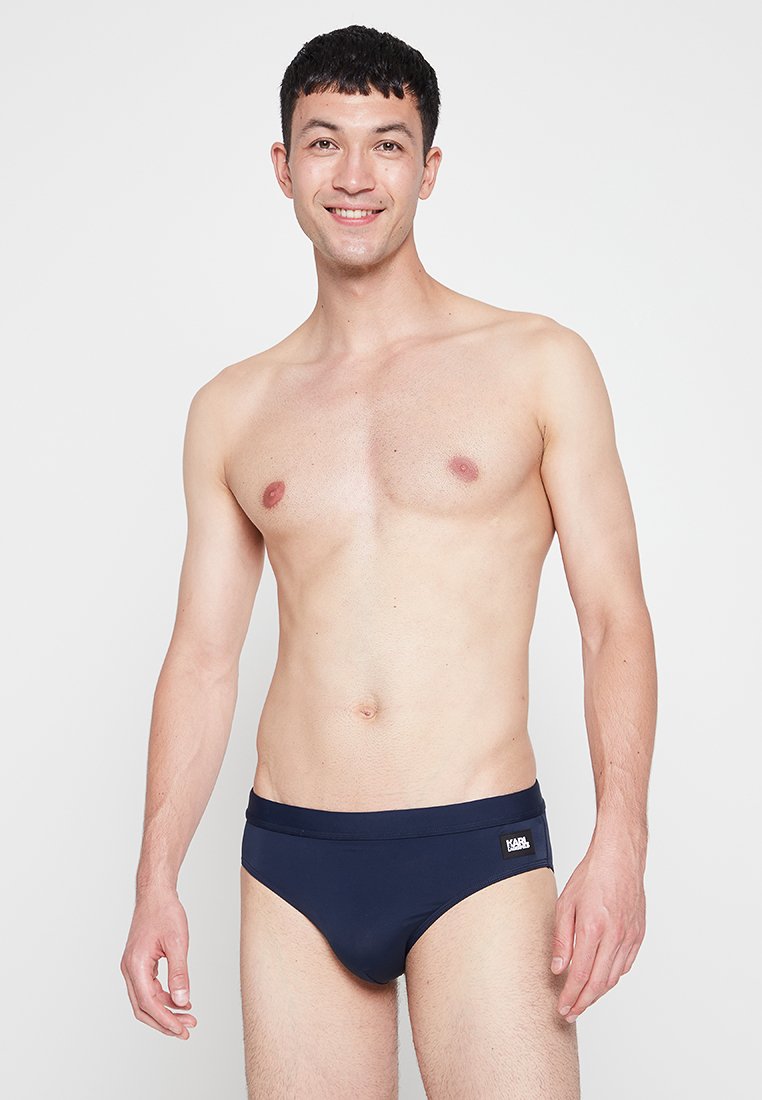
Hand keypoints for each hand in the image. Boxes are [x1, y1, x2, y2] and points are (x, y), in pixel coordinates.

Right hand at [120, 887, 197, 1037]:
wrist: (156, 893)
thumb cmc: (165, 912)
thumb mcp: (178, 943)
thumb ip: (179, 974)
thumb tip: (182, 1002)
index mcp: (135, 965)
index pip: (148, 1003)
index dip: (165, 1020)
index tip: (182, 1030)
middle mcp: (129, 969)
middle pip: (142, 1007)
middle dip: (164, 1022)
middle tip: (186, 1030)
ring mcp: (132, 966)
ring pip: (145, 1000)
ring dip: (165, 1011)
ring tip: (188, 1017)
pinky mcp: (139, 963)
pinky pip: (148, 988)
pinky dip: (163, 998)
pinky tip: (181, 1000)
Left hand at [550, 836, 645, 1023]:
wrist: (619, 858)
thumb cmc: (591, 876)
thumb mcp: (565, 904)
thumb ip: (562, 938)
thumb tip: (559, 968)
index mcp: (593, 928)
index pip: (580, 974)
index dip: (571, 996)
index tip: (563, 1008)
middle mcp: (614, 936)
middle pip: (598, 982)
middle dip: (583, 1002)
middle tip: (571, 1012)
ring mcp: (629, 936)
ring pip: (614, 977)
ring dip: (598, 993)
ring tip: (583, 1000)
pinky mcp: (638, 934)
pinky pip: (625, 965)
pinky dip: (613, 977)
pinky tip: (602, 979)